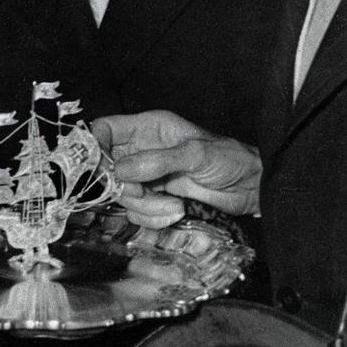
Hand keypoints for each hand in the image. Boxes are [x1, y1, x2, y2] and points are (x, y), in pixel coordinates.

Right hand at [93, 110, 260, 227]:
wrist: (251, 189)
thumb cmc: (229, 160)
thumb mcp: (195, 154)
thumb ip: (157, 160)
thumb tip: (119, 170)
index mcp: (147, 128)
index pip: (105, 129)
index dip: (95, 146)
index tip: (103, 169)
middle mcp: (141, 151)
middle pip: (107, 168)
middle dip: (123, 186)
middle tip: (143, 193)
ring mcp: (146, 177)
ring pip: (122, 195)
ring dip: (145, 206)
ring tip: (175, 205)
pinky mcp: (155, 200)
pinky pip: (137, 213)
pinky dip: (154, 218)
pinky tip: (177, 213)